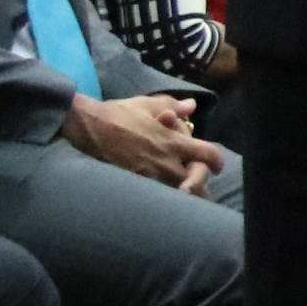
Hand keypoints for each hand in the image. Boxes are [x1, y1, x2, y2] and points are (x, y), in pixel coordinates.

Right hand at [62, 92, 222, 192]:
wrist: (89, 128)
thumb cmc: (120, 113)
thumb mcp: (149, 104)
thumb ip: (174, 106)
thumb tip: (191, 106)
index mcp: (175, 142)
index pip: (207, 156)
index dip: (216, 162)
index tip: (218, 167)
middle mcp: (166, 163)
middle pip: (196, 182)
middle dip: (200, 185)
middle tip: (199, 188)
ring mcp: (149, 177)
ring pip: (175, 194)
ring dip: (182, 195)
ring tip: (183, 198)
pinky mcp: (133, 186)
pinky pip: (154, 198)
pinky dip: (160, 199)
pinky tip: (160, 201)